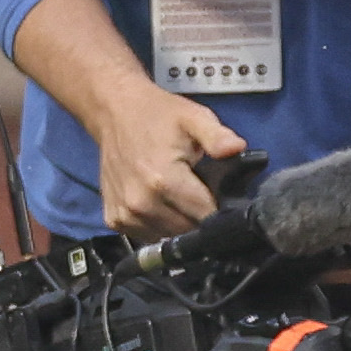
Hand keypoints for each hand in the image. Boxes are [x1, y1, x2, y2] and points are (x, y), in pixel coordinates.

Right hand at [94, 81, 244, 238]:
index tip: (228, 198)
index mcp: (163, 181)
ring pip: (168, 237)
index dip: (223, 209)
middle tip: (204, 193)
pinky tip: (163, 204)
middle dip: (202, 217)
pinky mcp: (114, 220)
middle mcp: (141, 204)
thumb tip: (237, 148)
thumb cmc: (159, 116)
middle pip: (189, 230)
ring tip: (183, 197)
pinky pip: (147, 235)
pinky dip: (159, 226)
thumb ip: (217, 136)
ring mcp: (124, 215)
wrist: (114, 114)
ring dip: (180, 224)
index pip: (207, 215)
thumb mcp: (194, 118)